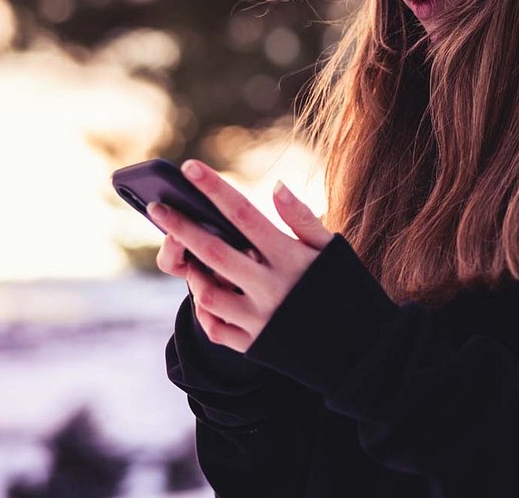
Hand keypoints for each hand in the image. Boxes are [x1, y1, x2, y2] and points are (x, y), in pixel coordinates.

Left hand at [152, 159, 333, 352]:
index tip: (189, 167)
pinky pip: (215, 327)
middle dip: (180, 227)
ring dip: (192, 272)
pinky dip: (205, 309)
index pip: (244, 214)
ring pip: (207, 293)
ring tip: (186, 255)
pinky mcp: (253, 346)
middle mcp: (271, 288)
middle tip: (156, 207)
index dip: (215, 188)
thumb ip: (302, 218)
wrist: (361, 352)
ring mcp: (259, 320)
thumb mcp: (331, 248)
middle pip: (213, 252)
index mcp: (290, 258)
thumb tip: (276, 185)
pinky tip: (204, 291)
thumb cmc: (345, 287)